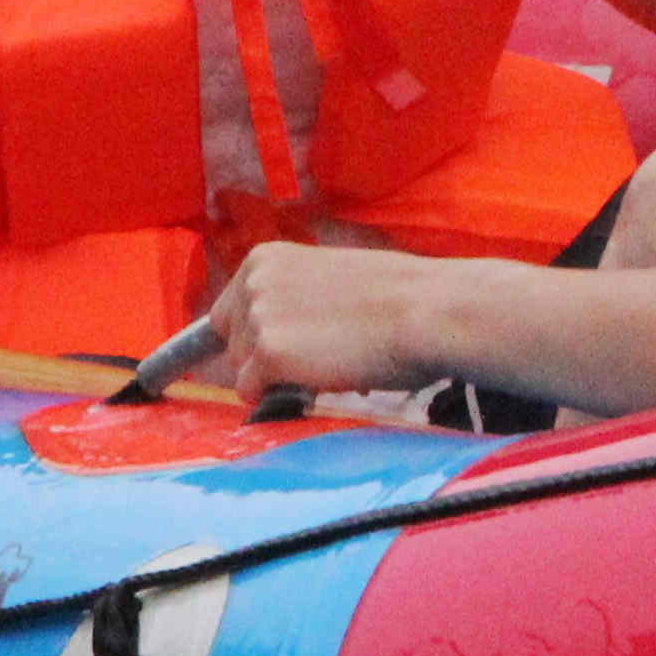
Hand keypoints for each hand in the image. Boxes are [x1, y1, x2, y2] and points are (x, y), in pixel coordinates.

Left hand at [199, 241, 450, 398]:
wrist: (426, 310)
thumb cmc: (396, 297)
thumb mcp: (328, 279)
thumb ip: (292, 298)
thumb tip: (272, 336)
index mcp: (265, 258)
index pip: (229, 312)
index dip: (254, 336)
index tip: (281, 346)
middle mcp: (253, 282)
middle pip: (232, 343)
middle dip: (263, 358)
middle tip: (315, 357)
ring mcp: (258, 317)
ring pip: (240, 370)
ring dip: (276, 378)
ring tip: (326, 365)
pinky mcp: (268, 353)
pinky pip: (250, 391)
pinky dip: (277, 397)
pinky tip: (317, 380)